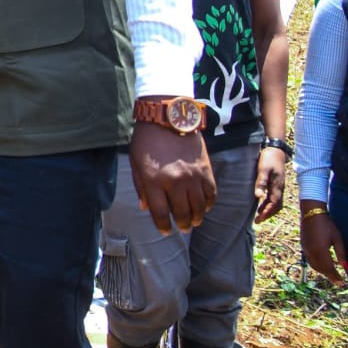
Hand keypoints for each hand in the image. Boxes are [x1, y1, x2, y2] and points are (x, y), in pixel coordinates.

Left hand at [128, 119, 215, 233]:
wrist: (168, 117)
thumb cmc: (147, 139)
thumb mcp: (136, 162)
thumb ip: (141, 186)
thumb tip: (146, 207)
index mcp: (154, 181)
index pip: (160, 213)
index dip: (163, 226)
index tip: (165, 231)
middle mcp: (175, 182)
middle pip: (182, 213)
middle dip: (182, 225)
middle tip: (182, 228)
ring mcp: (193, 177)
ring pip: (200, 207)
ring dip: (197, 218)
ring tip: (194, 221)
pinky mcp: (206, 170)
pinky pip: (211, 194)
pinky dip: (209, 204)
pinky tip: (205, 207)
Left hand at [254, 146, 286, 221]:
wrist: (275, 150)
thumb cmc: (269, 159)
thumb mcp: (263, 170)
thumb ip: (261, 182)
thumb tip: (258, 196)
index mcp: (277, 187)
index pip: (273, 204)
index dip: (266, 213)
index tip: (259, 219)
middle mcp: (280, 188)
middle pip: (276, 206)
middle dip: (268, 214)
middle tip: (258, 221)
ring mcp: (279, 186)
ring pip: (275, 202)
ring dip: (268, 209)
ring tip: (258, 216)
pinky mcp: (276, 183)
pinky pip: (274, 197)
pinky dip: (268, 203)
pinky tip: (260, 203)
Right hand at [299, 204, 346, 281]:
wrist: (312, 213)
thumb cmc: (327, 224)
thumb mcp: (337, 238)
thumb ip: (341, 254)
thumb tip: (346, 267)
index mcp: (321, 250)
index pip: (329, 268)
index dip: (336, 277)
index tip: (342, 283)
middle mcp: (311, 252)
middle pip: (321, 269)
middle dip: (330, 277)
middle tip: (338, 283)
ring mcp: (306, 249)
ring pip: (314, 266)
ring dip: (323, 272)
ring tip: (331, 276)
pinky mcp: (303, 246)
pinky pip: (310, 261)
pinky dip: (317, 266)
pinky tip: (322, 266)